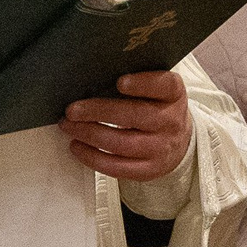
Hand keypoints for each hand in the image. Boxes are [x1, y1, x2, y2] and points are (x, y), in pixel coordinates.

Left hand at [62, 70, 191, 183]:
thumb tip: (92, 77)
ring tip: (68, 126)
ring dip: (90, 134)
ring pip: (122, 143)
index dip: (143, 84)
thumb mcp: (155, 90)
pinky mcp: (149, 169)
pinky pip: (118, 167)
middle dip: (98, 112)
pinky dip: (93, 157)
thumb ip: (134, 81)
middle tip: (72, 110)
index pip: (165, 85)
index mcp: (174, 95)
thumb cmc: (155, 107)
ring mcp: (161, 148)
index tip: (120, 82)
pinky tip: (76, 146)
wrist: (178, 141)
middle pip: (134, 116)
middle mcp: (171, 121)